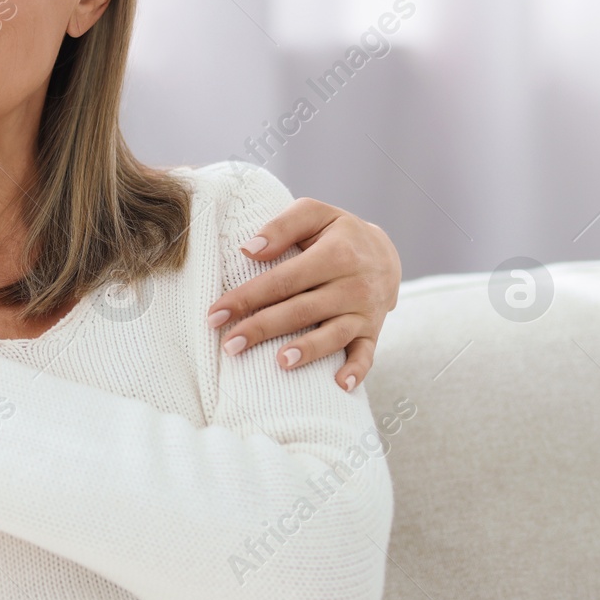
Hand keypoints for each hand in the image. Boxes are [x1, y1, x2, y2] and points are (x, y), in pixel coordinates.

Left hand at [206, 198, 399, 391]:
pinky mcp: (373, 331)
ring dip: (307, 351)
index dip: (247, 297)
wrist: (384, 253)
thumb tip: (249, 250)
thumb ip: (282, 226)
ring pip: (333, 335)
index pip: (283, 280)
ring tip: (279, 363)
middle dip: (262, 328)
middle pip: (301, 311)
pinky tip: (340, 386)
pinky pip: (367, 354)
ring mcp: (364, 311)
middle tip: (229, 345)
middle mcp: (352, 285)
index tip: (215, 314)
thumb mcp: (314, 214)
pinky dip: (357, 371)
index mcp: (335, 254)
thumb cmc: (337, 233)